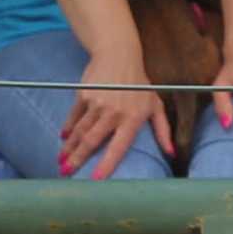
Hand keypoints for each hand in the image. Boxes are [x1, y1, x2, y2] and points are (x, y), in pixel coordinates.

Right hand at [59, 45, 170, 176]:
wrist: (119, 54)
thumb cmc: (139, 83)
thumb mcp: (155, 104)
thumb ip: (162, 130)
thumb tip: (171, 153)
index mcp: (132, 118)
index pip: (118, 147)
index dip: (107, 164)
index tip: (95, 179)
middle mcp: (113, 112)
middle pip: (91, 141)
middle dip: (77, 159)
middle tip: (65, 173)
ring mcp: (96, 103)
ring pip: (79, 130)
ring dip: (69, 147)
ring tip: (61, 161)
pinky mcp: (84, 94)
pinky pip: (73, 117)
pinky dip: (67, 128)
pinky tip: (63, 139)